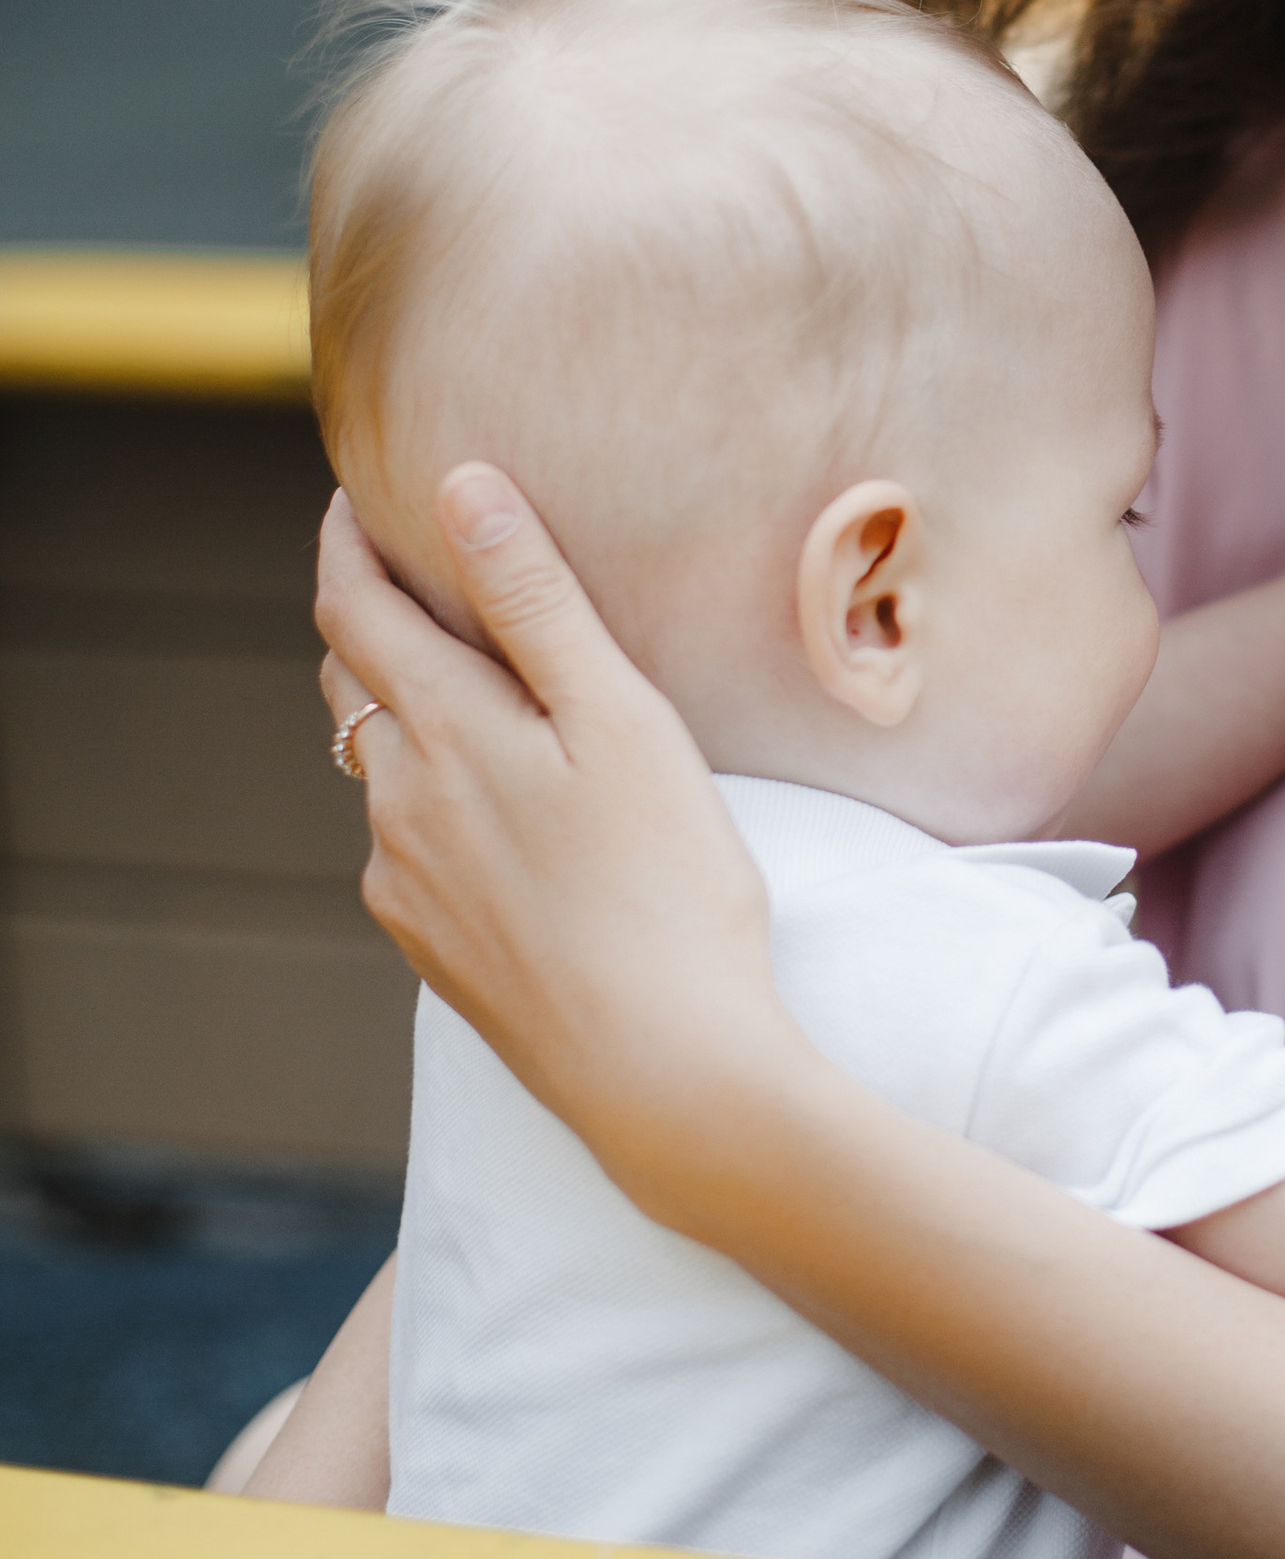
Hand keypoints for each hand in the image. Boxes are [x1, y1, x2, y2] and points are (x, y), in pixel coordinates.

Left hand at [316, 469, 786, 1213]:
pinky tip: (499, 817)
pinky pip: (408, 849)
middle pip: (351, 687)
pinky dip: (433, 803)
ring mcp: (406, 886)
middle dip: (368, 623)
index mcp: (443, 733)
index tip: (353, 496)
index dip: (343, 543)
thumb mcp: (621, 720)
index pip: (353, 610)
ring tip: (472, 693)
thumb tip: (458, 486)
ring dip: (405, 717)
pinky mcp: (433, 949)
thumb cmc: (667, 887)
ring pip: (381, 772)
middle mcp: (397, 806)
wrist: (665, 1072)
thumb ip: (534, 600)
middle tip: (412, 577)